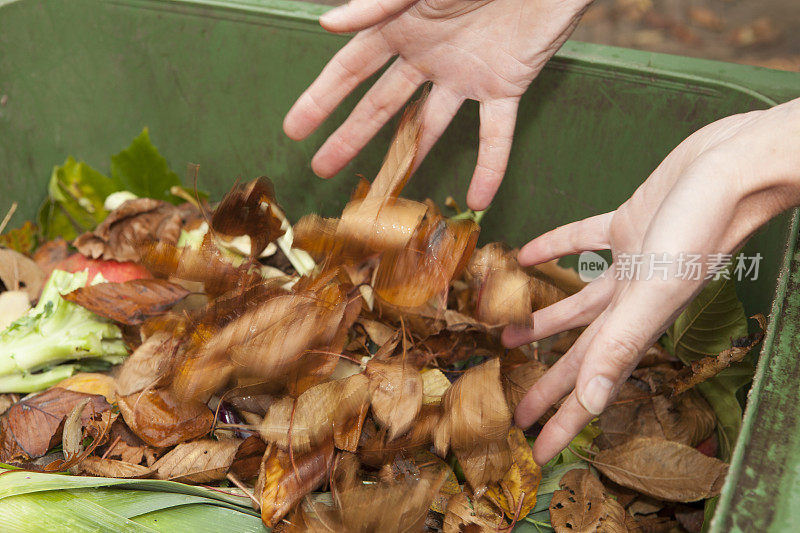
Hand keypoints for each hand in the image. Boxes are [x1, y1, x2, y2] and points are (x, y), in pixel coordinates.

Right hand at [283, 0, 590, 209]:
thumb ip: (378, 3)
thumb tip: (327, 24)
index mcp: (401, 26)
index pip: (351, 70)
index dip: (321, 99)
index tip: (294, 129)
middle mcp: (427, 55)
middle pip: (381, 105)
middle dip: (350, 137)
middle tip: (322, 169)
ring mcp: (464, 75)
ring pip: (429, 126)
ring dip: (407, 159)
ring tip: (384, 192)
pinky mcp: (505, 86)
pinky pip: (497, 134)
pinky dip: (492, 166)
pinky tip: (480, 197)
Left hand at [502, 98, 799, 464]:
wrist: (732, 167)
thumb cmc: (700, 229)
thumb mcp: (654, 291)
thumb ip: (622, 344)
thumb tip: (590, 401)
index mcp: (639, 325)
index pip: (594, 385)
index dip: (565, 421)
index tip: (537, 449)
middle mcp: (633, 300)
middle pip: (581, 353)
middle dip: (550, 384)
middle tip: (517, 410)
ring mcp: (631, 263)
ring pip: (578, 302)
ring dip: (543, 320)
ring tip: (506, 337)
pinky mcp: (627, 224)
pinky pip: (581, 242)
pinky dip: (554, 249)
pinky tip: (526, 254)